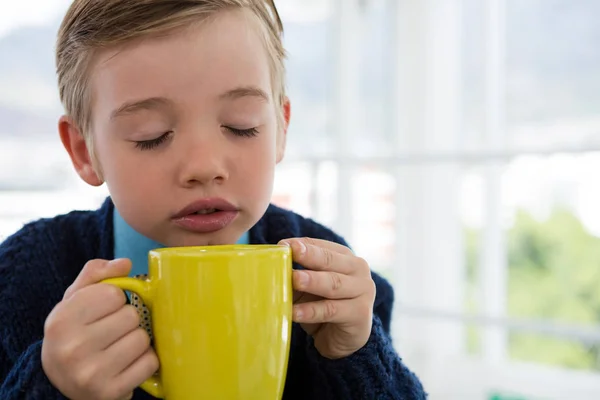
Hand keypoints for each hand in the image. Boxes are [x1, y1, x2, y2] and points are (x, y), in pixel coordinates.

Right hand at [42, 259, 158, 399]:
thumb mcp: (74, 301)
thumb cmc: (74, 334)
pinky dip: (144, 362)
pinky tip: (127, 365)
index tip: (103, 312)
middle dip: (127, 322)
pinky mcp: (110, 392)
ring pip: (142, 339)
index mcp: (62, 319)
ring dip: (137, 342)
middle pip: (131, 316)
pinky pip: (150, 363)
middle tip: (112, 333)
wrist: (61, 385)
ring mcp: (91, 373)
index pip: (114, 293)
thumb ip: (96, 275)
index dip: (114, 301)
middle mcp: (72, 347)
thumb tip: (124, 263)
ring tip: (119, 348)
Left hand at [279, 238, 375, 358]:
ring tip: (294, 279)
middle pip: (330, 261)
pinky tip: (295, 312)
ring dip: (312, 281)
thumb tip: (269, 267)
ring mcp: (363, 291)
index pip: (322, 246)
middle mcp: (358, 270)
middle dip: (310, 256)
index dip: (303, 245)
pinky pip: (331, 310)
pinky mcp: (360, 313)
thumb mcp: (309, 288)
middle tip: (292, 252)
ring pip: (333, 284)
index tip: (282, 245)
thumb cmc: (323, 305)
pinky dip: (311, 311)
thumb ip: (296, 275)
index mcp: (345, 257)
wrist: (343, 338)